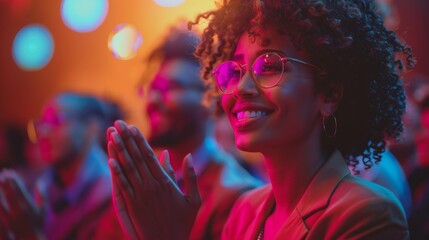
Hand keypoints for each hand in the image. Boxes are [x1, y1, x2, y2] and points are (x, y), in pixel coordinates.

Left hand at [0, 170, 44, 239]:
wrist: (28, 239)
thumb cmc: (37, 225)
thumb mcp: (43, 209)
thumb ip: (42, 195)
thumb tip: (41, 182)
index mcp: (28, 204)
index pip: (19, 188)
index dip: (14, 180)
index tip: (10, 171)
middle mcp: (18, 209)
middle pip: (10, 192)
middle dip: (6, 181)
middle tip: (3, 172)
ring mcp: (10, 215)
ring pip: (2, 199)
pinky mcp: (4, 220)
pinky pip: (0, 207)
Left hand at [107, 120, 200, 239]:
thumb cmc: (184, 222)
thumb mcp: (194, 199)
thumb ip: (191, 176)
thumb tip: (187, 156)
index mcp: (166, 182)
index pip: (149, 155)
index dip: (139, 140)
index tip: (133, 127)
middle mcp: (151, 186)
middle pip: (135, 157)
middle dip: (126, 139)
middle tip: (118, 123)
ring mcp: (140, 195)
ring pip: (127, 168)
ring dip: (119, 150)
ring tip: (112, 135)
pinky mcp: (131, 206)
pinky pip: (123, 184)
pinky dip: (116, 171)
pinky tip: (110, 159)